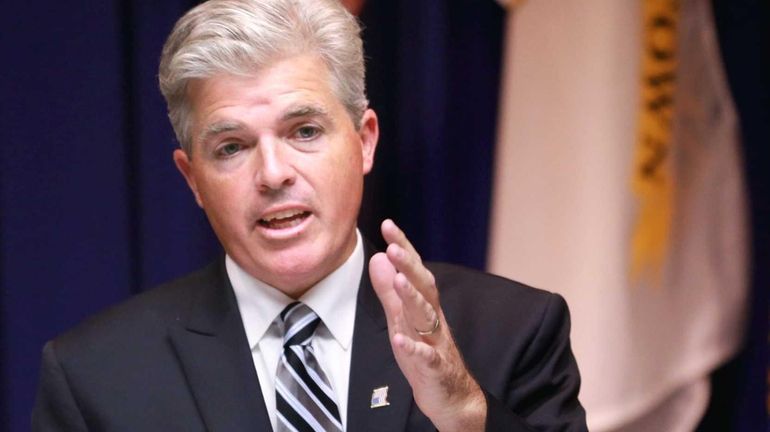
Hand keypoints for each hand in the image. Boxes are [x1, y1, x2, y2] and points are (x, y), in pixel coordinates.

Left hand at [368, 219, 485, 431]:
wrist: (452, 397)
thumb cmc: (425, 354)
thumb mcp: (402, 320)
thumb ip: (389, 291)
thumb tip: (378, 257)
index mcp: (424, 305)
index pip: (414, 270)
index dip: (403, 247)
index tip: (388, 224)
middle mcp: (433, 319)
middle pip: (423, 287)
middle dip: (409, 266)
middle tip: (392, 246)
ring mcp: (436, 343)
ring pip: (426, 317)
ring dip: (413, 298)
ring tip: (399, 280)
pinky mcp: (436, 368)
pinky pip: (426, 356)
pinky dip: (413, 347)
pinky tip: (398, 339)